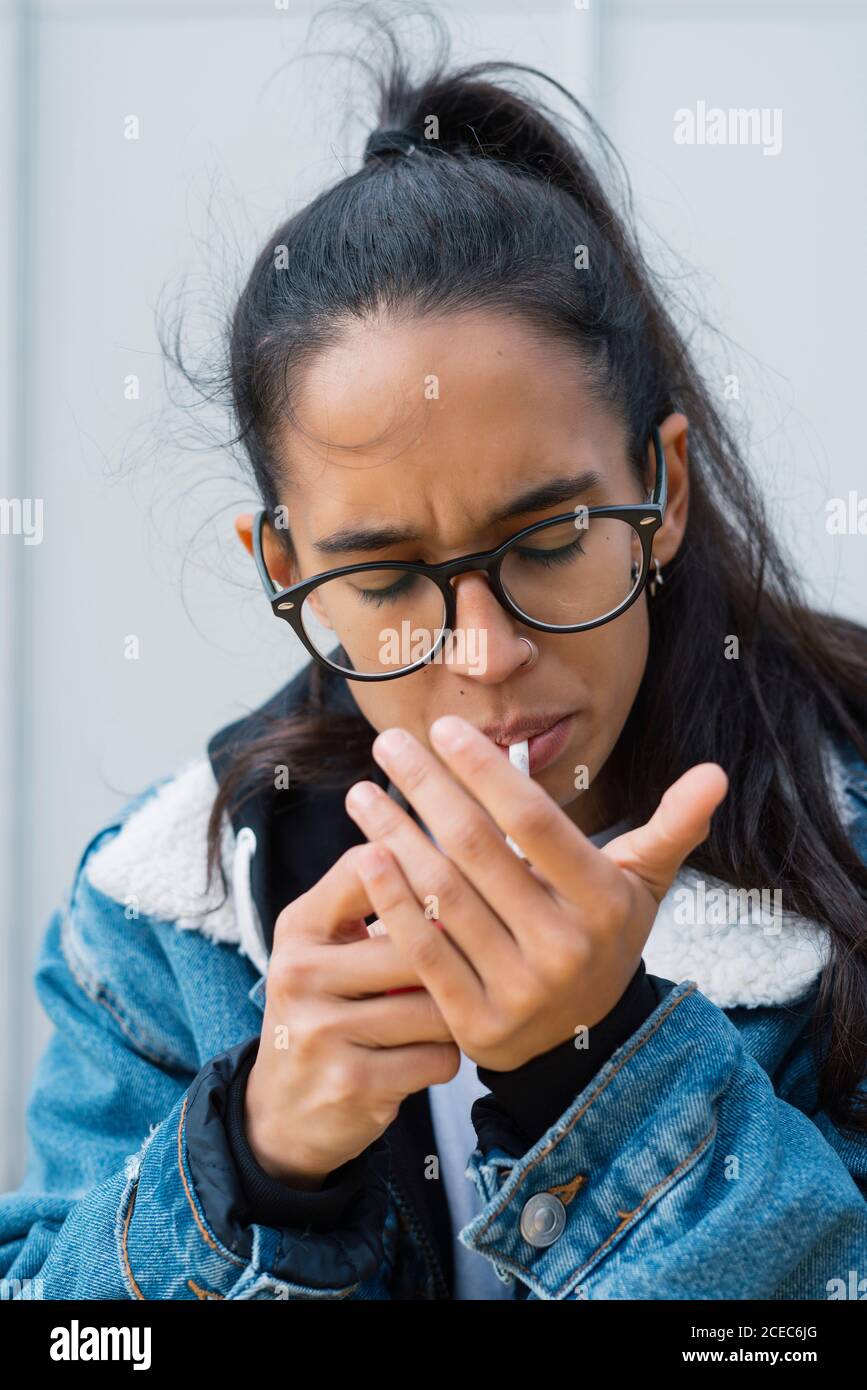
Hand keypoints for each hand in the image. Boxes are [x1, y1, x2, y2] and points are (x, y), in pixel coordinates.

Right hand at [244, 844, 458, 1187]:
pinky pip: (438, 1057)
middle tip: (478, 961)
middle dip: (456, 957)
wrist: (281, 1110)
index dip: (424, 869)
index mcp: (298, 927)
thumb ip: (374, 901)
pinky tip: (429, 1053)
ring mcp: (322, 1031)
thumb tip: (459, 854)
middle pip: (415, 943)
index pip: (367, 867)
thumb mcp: (325, 947)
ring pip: (436, 1005)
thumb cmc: (326, 1009)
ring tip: (450, 1011)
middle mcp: (300, 973)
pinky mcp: (353, 1083)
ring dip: (456, 1012)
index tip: (459, 880)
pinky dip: (446, 1056)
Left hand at [344, 716, 727, 1071]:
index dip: (486, 770)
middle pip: (479, 850)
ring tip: (363, 794)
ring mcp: (521, 992)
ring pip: (444, 896)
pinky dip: (392, 902)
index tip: (445, 728)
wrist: (583, 1041)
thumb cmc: (602, 936)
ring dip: (395, 836)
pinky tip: (367, 857)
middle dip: (427, 788)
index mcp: (604, 903)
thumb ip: (671, 827)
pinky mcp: (478, 1025)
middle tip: (389, 743)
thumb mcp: (641, 885)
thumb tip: (716, 773)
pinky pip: (424, 951)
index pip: (534, 821)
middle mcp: (566, 948)